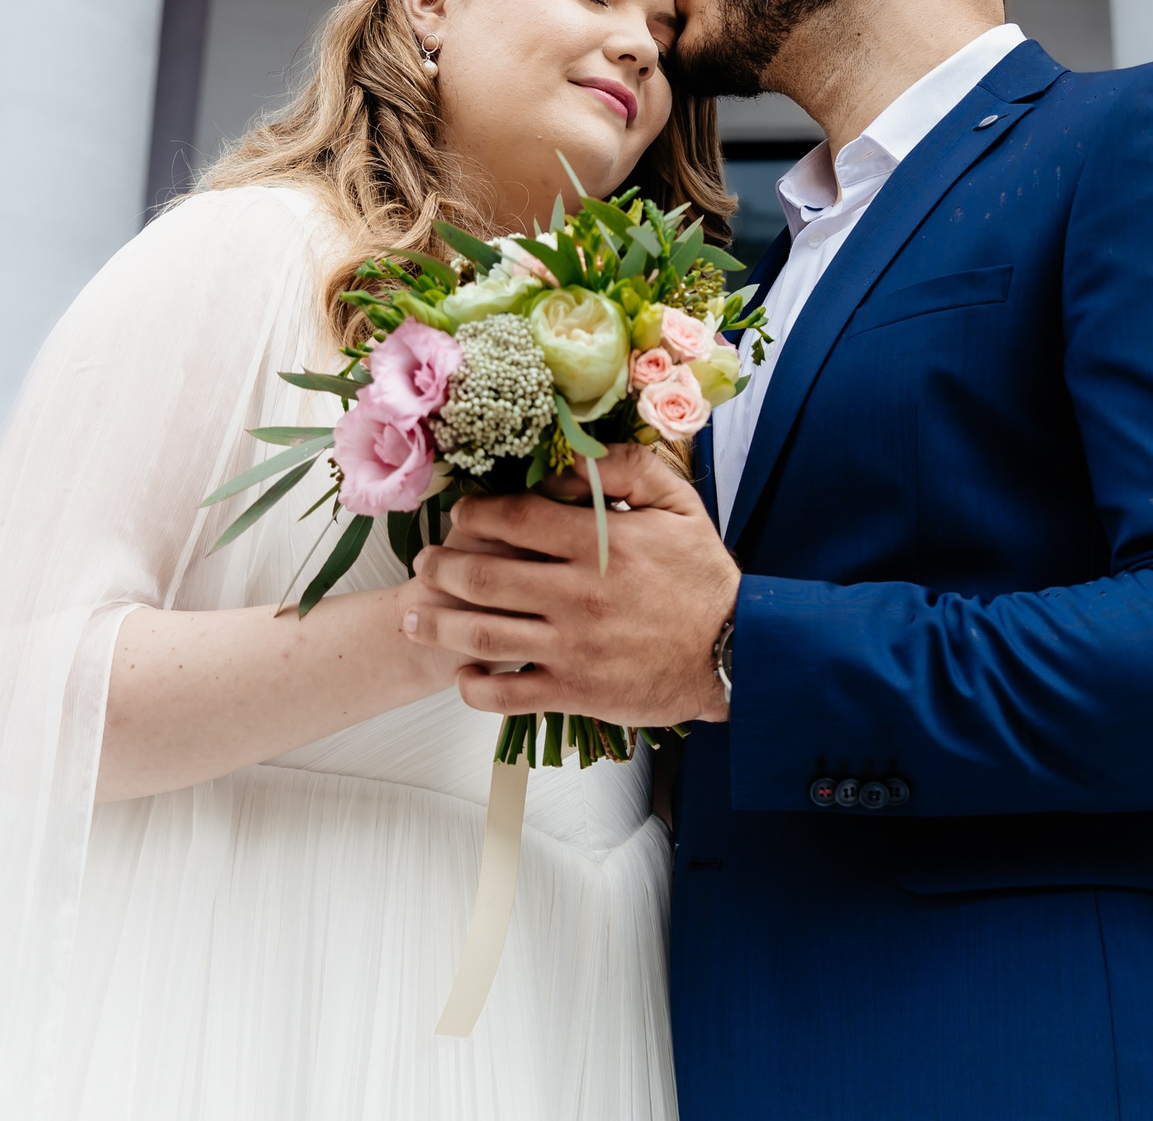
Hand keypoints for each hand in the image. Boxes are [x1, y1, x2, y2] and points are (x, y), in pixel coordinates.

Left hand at [404, 443, 738, 727]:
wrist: (736, 650)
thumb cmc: (703, 576)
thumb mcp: (678, 504)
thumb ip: (625, 468)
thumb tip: (569, 457)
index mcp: (598, 544)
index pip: (513, 521)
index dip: (475, 515)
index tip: (461, 515)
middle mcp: (577, 596)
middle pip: (482, 578)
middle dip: (442, 567)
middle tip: (426, 563)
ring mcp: (572, 649)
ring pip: (481, 636)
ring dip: (436, 625)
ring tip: (415, 616)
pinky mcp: (575, 692)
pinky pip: (507, 695)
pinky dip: (474, 686)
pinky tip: (462, 673)